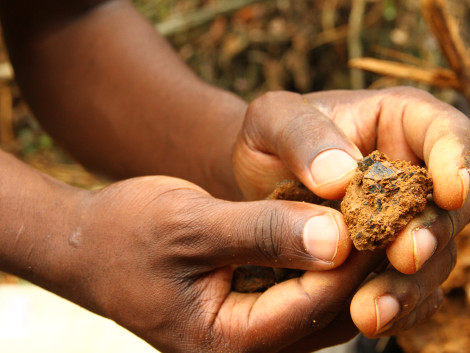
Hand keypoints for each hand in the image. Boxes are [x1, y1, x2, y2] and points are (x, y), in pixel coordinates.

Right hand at [62, 176, 383, 352]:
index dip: (350, 257)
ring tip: (367, 213)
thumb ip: (258, 233)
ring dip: (343, 260)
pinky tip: (332, 224)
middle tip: (384, 209)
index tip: (378, 210)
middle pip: (324, 311)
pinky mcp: (251, 308)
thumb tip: (334, 237)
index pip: (311, 304)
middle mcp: (246, 348)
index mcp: (226, 342)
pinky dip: (320, 260)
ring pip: (319, 303)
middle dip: (356, 261)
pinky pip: (301, 291)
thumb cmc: (127, 234)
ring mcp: (250, 331)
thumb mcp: (188, 226)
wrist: (91, 246)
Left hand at [233, 87, 469, 336]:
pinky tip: (368, 318)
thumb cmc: (269, 138)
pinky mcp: (388, 256)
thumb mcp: (270, 119)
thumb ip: (302, 136)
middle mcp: (412, 171)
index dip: (457, 161)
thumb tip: (341, 177)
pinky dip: (392, 304)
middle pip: (447, 204)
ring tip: (370, 309)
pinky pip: (405, 284)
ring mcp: (405, 217)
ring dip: (408, 283)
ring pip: (430, 253)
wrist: (259, 176)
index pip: (446, 133)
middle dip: (431, 233)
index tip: (451, 192)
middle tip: (405, 257)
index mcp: (399, 121)